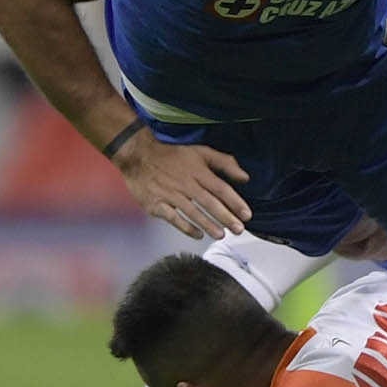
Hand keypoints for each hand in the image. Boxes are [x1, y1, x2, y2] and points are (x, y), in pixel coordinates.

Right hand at [113, 131, 251, 238]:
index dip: (235, 203)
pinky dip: (186, 227)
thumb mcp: (201, 152)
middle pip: (210, 203)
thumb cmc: (173, 154)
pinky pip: (173, 218)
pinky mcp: (157, 204)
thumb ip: (225, 163)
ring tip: (221, 235)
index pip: (221, 188)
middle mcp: (186, 183)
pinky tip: (198, 235)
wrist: (139, 155)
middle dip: (226, 217)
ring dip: (209, 225)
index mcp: (198, 171)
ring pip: (193, 212)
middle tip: (239, 230)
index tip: (247, 215)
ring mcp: (170, 194)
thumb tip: (245, 177)